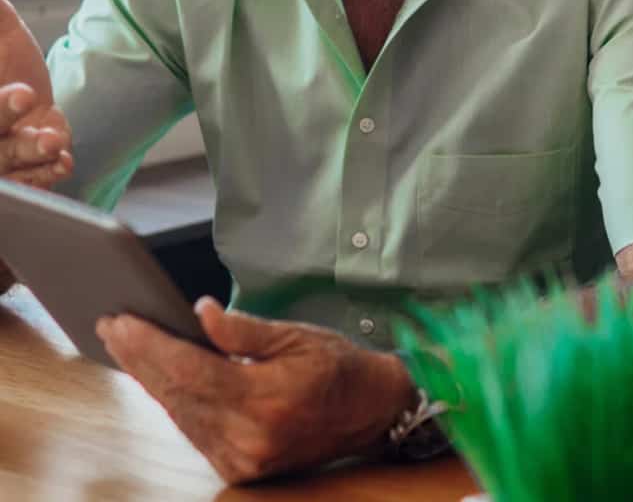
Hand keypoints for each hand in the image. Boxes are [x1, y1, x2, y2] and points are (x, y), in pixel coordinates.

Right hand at [0, 0, 72, 186]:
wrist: (28, 87)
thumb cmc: (4, 58)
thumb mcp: (2, 31)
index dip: (0, 107)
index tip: (24, 91)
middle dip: (5, 119)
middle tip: (27, 99)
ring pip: (6, 163)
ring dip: (30, 153)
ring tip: (54, 142)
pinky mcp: (22, 170)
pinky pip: (28, 180)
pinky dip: (45, 174)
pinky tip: (63, 163)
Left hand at [96, 298, 416, 484]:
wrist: (370, 410)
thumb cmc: (337, 366)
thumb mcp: (296, 334)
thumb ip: (242, 329)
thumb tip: (199, 312)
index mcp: (265, 399)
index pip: (190, 370)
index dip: (151, 345)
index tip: (123, 320)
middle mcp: (248, 437)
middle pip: (176, 394)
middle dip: (140, 358)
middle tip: (112, 326)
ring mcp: (241, 459)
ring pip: (179, 414)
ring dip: (150, 379)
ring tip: (127, 345)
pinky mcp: (239, 469)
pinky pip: (194, 430)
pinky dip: (174, 401)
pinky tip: (158, 376)